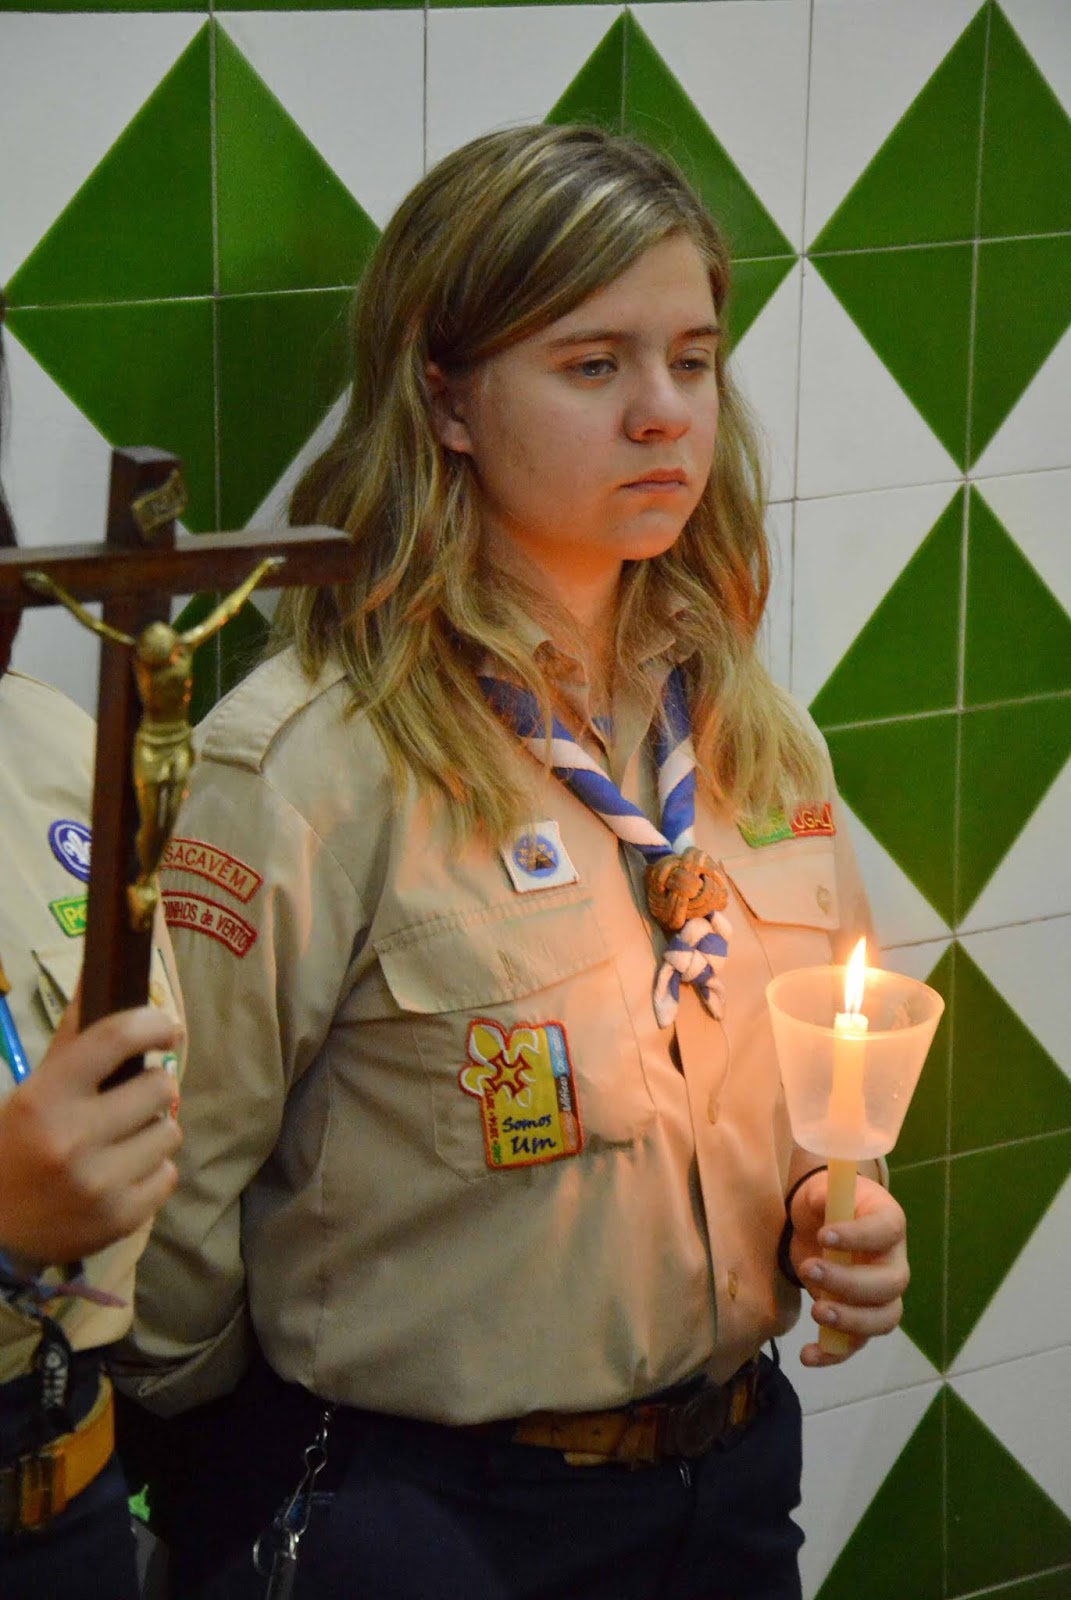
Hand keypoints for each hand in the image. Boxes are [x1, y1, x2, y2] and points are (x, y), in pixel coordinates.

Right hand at [0, 1003, 182, 1264]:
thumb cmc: (17, 1146)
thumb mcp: (34, 1090)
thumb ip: (75, 1037)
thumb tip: (100, 972)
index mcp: (44, 1098)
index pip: (114, 1038)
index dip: (151, 1024)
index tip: (166, 1028)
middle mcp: (71, 1140)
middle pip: (159, 1087)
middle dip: (151, 1088)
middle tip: (129, 1099)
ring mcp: (99, 1184)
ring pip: (170, 1132)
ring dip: (152, 1132)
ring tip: (120, 1142)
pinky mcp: (121, 1218)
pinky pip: (169, 1174)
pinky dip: (152, 1172)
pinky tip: (121, 1175)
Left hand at [788, 1171, 908, 1366]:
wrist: (820, 1227)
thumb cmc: (827, 1205)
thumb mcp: (822, 1191)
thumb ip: (822, 1196)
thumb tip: (822, 1208)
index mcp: (889, 1222)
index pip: (886, 1230)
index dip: (859, 1236)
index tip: (823, 1235)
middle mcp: (893, 1262)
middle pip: (889, 1283)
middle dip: (849, 1282)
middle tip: (809, 1269)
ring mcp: (880, 1296)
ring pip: (883, 1319)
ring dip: (851, 1321)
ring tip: (816, 1311)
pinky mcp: (859, 1319)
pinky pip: (856, 1344)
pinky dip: (834, 1354)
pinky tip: (808, 1355)